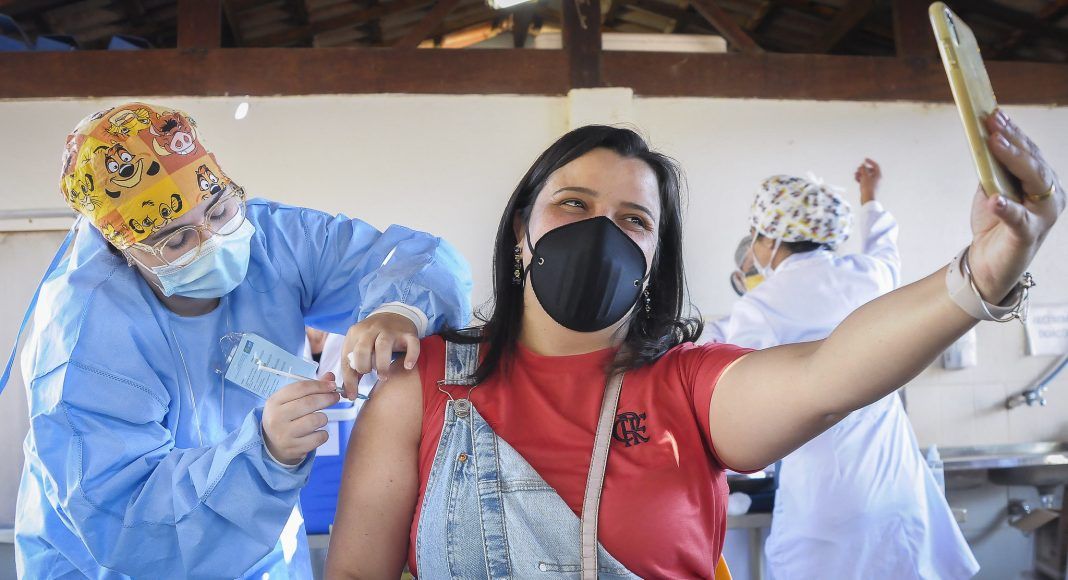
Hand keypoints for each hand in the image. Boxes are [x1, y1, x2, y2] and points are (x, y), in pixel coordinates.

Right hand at [262, 374, 340, 465]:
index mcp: (274, 402)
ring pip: (316, 420)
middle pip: (309, 403)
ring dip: (323, 418)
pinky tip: (317, 432)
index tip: (332, 385)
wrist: (272, 445)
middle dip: (327, 398)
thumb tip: (330, 377)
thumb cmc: (286, 417)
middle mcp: (277, 418)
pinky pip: (319, 437)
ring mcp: (284, 435)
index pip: (300, 388)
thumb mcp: (291, 401)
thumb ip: (311, 388)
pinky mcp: (294, 449)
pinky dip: (323, 434)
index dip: (319, 385)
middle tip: (335, 397)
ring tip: (319, 419)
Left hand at [342, 312, 420, 398]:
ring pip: (383, 346)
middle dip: (364, 367)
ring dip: (382, 365)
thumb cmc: (373, 338)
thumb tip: (349, 394)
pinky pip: (411, 344)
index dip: (349, 380)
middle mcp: (371, 329)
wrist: (394, 314)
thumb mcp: (359, 347)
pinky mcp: (408, 333)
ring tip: (383, 377)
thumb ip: (353, 368)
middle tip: (370, 374)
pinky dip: (410, 356)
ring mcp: (390, 330)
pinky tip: (407, 367)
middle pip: (362, 350)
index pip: (347, 359)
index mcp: (355, 333)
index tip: (353, 396)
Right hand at [854, 158, 880, 204]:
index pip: (875, 165)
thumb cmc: (868, 188)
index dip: (870, 161)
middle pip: (870, 170)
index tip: (865, 160)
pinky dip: (861, 179)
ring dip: (861, 174)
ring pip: (867, 176)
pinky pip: (865, 180)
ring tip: (856, 175)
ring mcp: (873, 183)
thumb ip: (863, 169)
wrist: (867, 198)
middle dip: (863, 169)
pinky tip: (856, 179)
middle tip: (858, 169)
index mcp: (878, 175)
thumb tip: (863, 165)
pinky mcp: (869, 187)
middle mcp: (877, 179)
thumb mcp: (865, 176)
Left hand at [968, 110, 1064, 302]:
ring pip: (1033, 181)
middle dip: (1012, 140)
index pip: (1030, 152)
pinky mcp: (1028, 236)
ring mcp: (1043, 216)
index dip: (1013, 131)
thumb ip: (993, 168)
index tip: (994, 113)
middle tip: (991, 122)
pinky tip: (995, 200)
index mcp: (1043, 183)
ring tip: (993, 143)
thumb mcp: (992, 189)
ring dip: (1013, 159)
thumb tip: (983, 137)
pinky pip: (1019, 219)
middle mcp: (1050, 196)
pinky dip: (1007, 208)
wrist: (987, 263)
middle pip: (1033, 162)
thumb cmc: (993, 223)